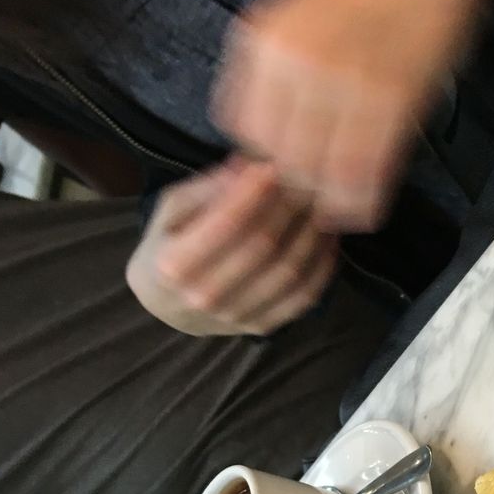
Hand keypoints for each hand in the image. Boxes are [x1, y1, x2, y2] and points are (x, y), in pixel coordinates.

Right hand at [126, 159, 339, 336]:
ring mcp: (236, 316)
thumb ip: (207, 188)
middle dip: (289, 208)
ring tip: (319, 204)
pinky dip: (323, 263)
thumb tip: (249, 166)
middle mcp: (204, 296)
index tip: (272, 166)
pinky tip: (327, 236)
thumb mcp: (172, 209)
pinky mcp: (262, 326)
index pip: (226, 225)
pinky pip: (305, 295)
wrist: (167, 304)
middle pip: (263, 247)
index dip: (254, 194)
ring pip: (289, 271)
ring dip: (312, 233)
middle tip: (305, 180)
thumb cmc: (169, 244)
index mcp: (174, 265)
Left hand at [213, 0, 490, 230]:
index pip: (245, 130)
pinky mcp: (389, 103)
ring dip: (330, 201)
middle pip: (280, 156)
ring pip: (320, 171)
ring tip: (340, 210)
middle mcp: (296, 63)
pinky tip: (366, 208)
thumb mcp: (294, 23)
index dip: (263, 163)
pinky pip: (365, 172)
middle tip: (314, 198)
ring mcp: (343, 84)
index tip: (282, 175)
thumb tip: (266, 142)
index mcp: (265, 42)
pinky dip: (363, 201)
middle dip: (297, 186)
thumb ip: (274, 76)